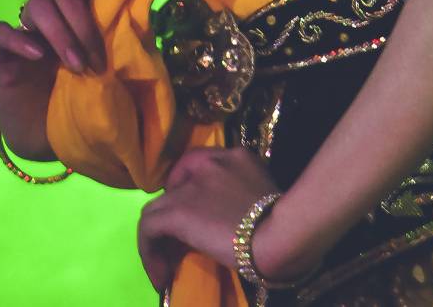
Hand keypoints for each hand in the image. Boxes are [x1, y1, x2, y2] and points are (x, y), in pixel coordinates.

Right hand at [0, 0, 125, 160]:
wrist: (53, 141)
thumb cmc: (88, 103)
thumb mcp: (115, 74)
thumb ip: (129, 47)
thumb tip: (152, 27)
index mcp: (83, 15)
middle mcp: (56, 19)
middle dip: (84, 23)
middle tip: (96, 60)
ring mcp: (28, 35)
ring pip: (37, 5)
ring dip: (59, 32)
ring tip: (75, 65)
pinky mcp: (3, 57)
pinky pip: (0, 32)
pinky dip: (18, 38)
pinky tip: (37, 56)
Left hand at [137, 147, 325, 294]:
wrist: (281, 233)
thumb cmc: (284, 221)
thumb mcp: (265, 195)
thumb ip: (245, 194)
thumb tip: (235, 221)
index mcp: (236, 156)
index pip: (198, 166)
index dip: (190, 193)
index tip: (195, 222)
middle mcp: (210, 162)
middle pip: (174, 185)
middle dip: (171, 214)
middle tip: (179, 245)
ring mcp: (192, 185)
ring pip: (155, 208)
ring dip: (157, 240)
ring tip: (165, 265)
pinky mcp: (179, 210)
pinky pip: (148, 228)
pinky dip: (149, 252)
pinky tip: (161, 275)